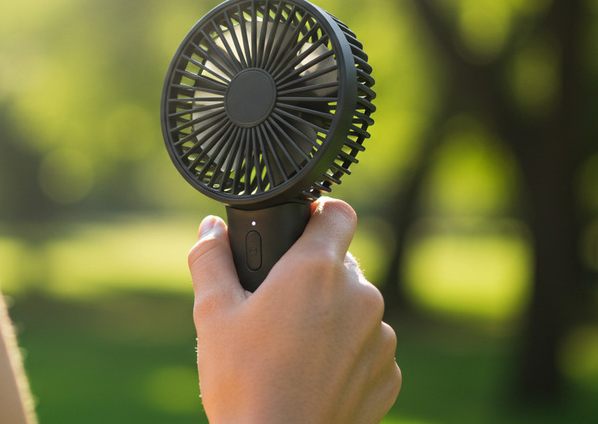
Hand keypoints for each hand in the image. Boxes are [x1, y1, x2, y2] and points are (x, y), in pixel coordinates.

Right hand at [188, 198, 400, 423]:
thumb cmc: (243, 383)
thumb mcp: (212, 314)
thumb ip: (211, 259)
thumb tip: (209, 229)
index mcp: (316, 270)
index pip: (336, 213)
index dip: (316, 215)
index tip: (296, 231)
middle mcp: (360, 296)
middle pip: (340, 265)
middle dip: (311, 277)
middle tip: (274, 307)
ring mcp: (381, 337)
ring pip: (355, 308)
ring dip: (330, 317)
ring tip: (289, 350)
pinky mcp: (388, 374)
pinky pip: (367, 348)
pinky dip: (345, 354)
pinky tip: (311, 376)